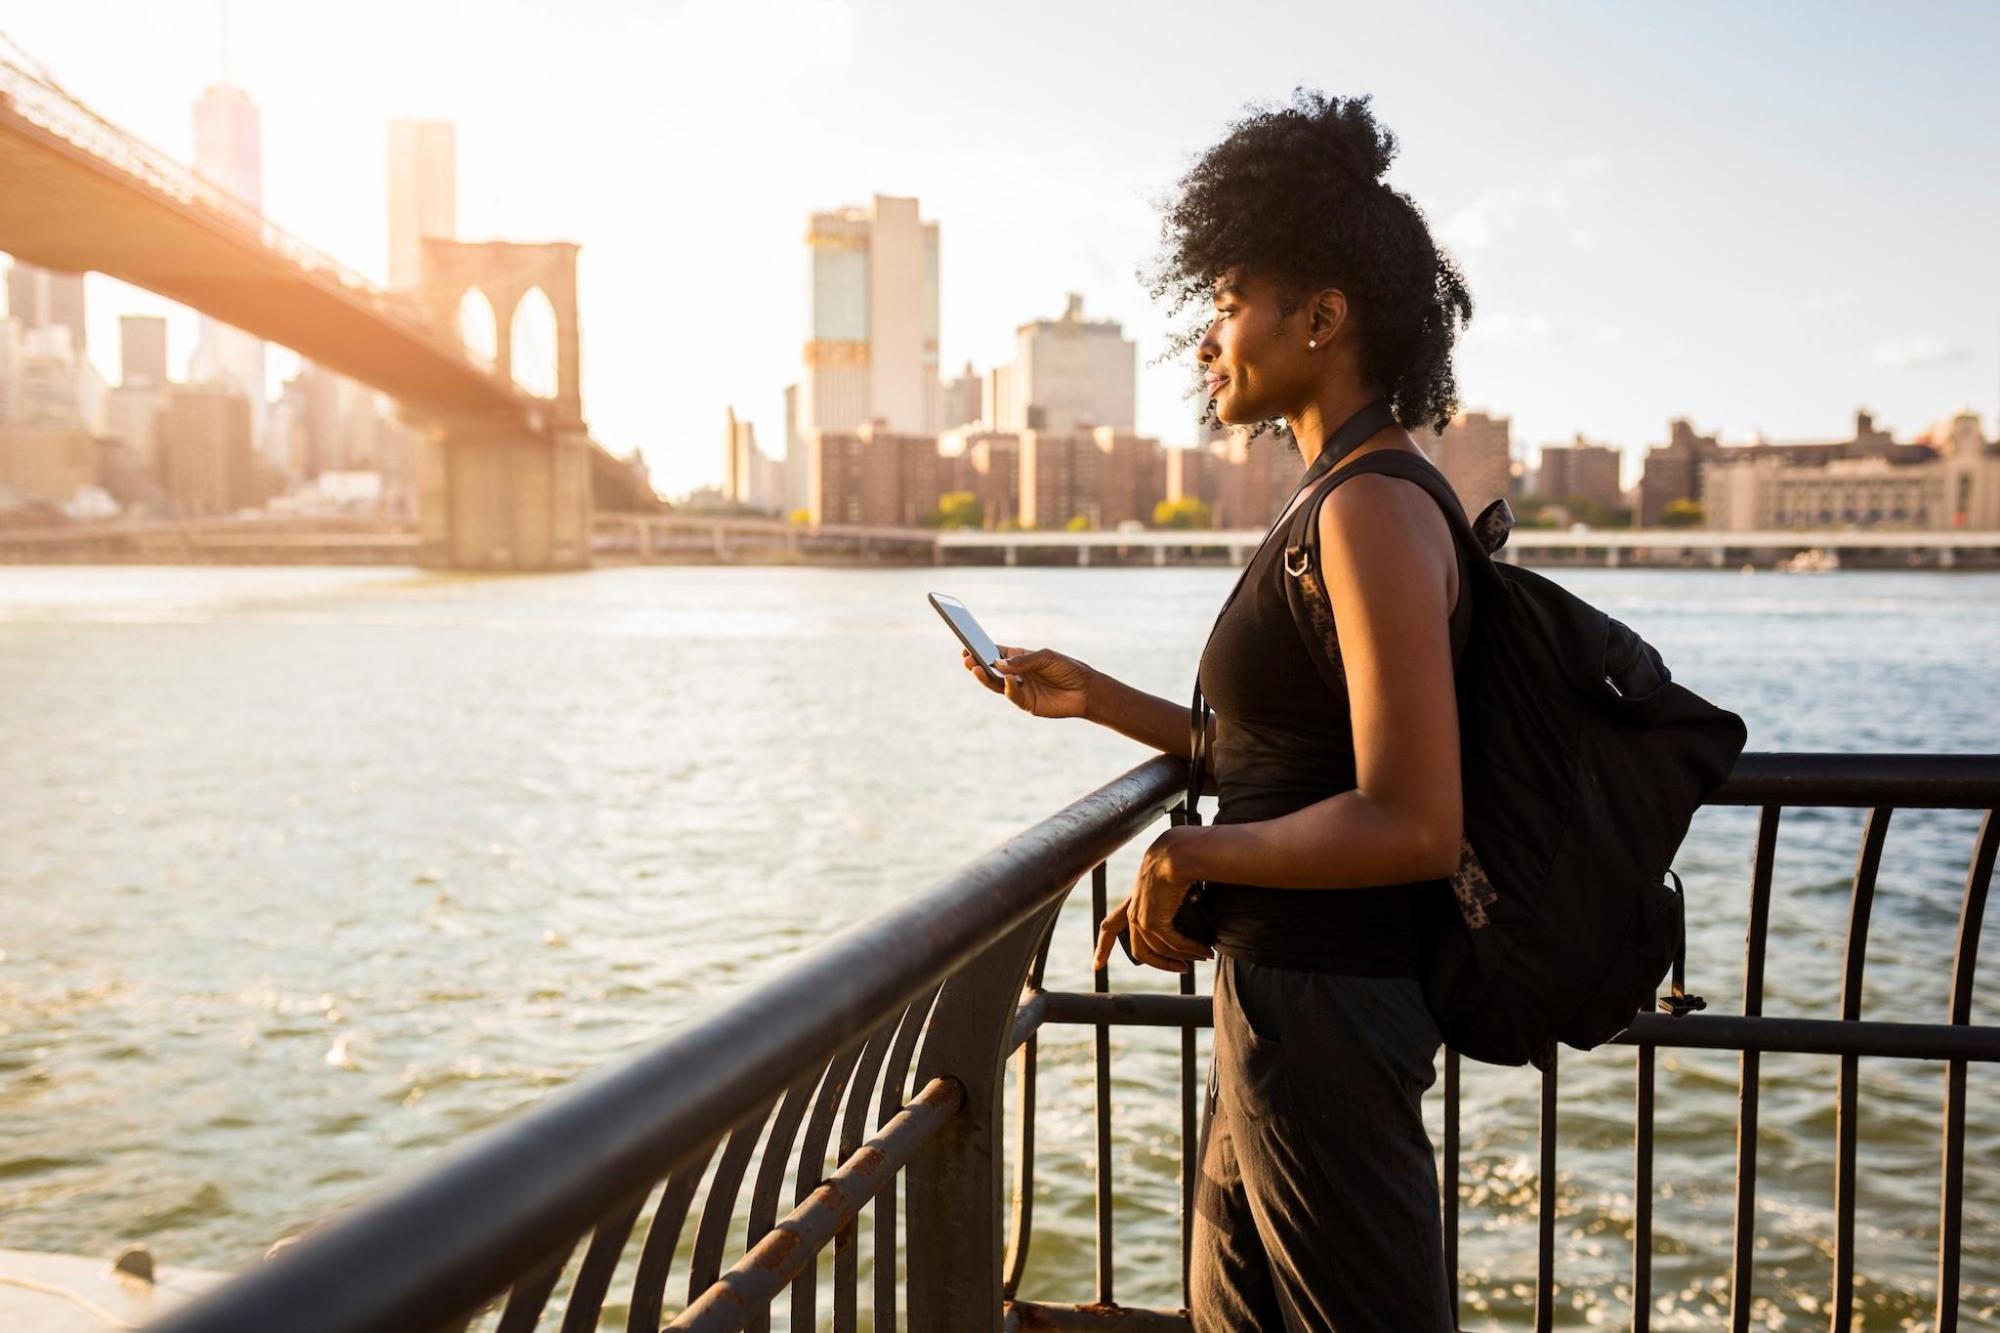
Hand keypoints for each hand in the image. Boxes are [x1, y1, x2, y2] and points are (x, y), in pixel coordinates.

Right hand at [964, 644, 1092, 719]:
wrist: (1086, 690)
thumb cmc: (1067, 668)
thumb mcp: (1045, 657)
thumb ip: (1022, 660)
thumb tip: (997, 663)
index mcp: (1019, 658)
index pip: (995, 653)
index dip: (981, 649)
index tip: (967, 644)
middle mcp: (1016, 674)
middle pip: (991, 670)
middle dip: (976, 663)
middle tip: (966, 657)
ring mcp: (1020, 689)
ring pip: (997, 684)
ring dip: (985, 677)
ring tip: (974, 667)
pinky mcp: (1026, 704)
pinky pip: (1013, 696)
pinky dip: (1009, 688)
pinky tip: (1008, 679)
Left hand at [1093, 826, 1213, 973]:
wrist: (1175, 854)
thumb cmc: (1176, 862)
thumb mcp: (1168, 880)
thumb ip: (1170, 896)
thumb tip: (1189, 905)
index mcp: (1133, 901)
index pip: (1110, 926)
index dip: (1103, 948)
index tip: (1096, 967)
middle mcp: (1134, 912)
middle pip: (1138, 951)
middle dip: (1161, 964)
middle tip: (1182, 969)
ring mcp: (1141, 919)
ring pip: (1159, 951)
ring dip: (1183, 957)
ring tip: (1203, 956)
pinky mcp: (1152, 922)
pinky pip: (1173, 944)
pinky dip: (1190, 950)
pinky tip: (1204, 950)